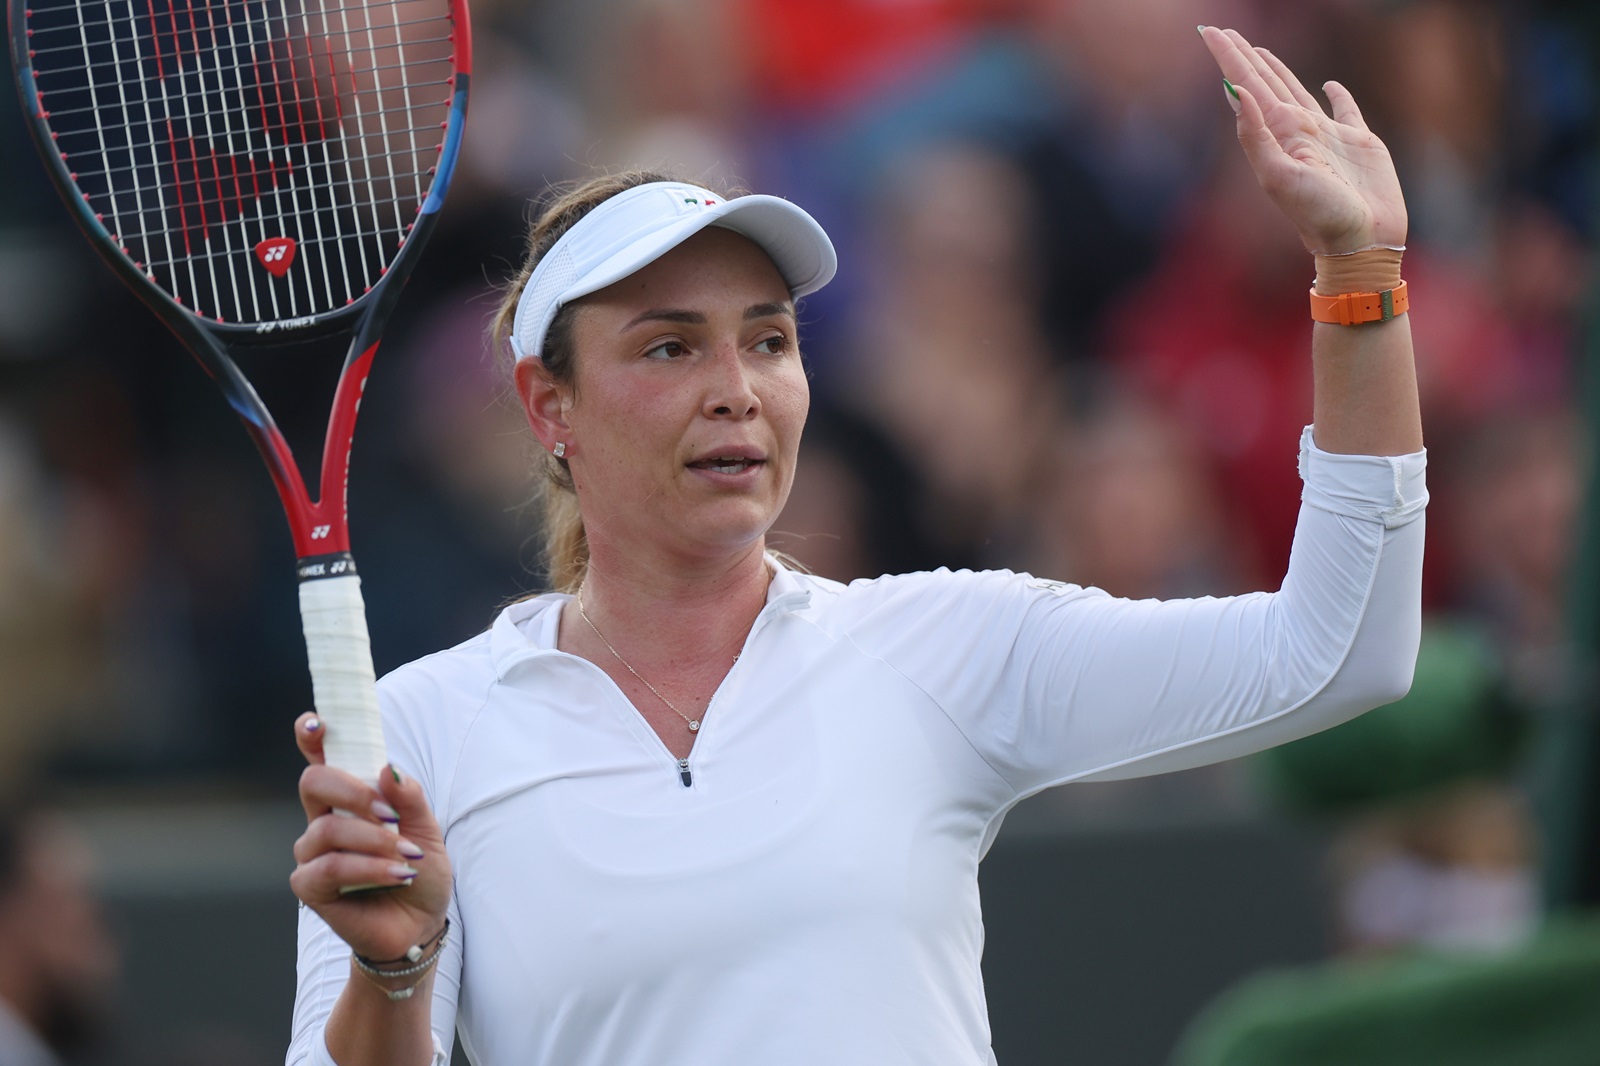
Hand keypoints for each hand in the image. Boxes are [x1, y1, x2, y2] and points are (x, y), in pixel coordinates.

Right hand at [289, 713, 452, 961]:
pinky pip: (330, 868)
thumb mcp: (427, 830)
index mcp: (349, 799)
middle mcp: (323, 820)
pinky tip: (397, 876)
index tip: (317, 723)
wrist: (420, 923)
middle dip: (352, 792)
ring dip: (373, 841)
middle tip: (390, 814)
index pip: (322, 759)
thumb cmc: (418, 870)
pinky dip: (369, 869)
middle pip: (313, 783)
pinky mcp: (310, 887)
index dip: (312, 735)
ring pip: (327, 830)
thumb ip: (409, 799)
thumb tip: (387, 770)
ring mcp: (312, 853)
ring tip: (406, 858)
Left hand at [1199, 26, 1406, 254]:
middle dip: (1243, 58)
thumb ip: (1256, 135)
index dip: (1228, 58)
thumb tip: (1236, 91)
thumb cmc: (1320, 216)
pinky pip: (1346, 109)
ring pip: (1296, 91)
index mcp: (1277, 135)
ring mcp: (1327, 136)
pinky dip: (1337, 94)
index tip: (1209, 32)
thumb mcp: (1279, 177)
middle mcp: (1297, 132)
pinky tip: (1329, 84)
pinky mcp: (1359, 142)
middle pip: (1264, 84)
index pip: (1246, 87)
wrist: (1361, 243)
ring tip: (1260, 51)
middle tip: (1223, 32)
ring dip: (1277, 71)